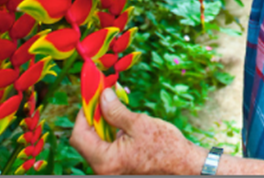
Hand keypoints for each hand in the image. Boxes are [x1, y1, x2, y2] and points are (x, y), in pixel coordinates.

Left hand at [70, 88, 204, 174]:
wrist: (183, 165)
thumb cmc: (165, 147)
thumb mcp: (139, 124)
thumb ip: (116, 111)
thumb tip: (102, 96)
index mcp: (105, 161)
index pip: (79, 135)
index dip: (83, 113)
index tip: (93, 95)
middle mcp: (103, 168)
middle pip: (85, 139)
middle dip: (92, 115)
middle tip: (103, 95)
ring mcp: (110, 168)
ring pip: (95, 141)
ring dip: (101, 121)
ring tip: (113, 102)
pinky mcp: (118, 164)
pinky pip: (106, 146)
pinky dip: (110, 130)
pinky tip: (120, 117)